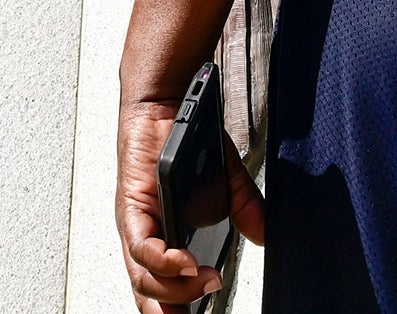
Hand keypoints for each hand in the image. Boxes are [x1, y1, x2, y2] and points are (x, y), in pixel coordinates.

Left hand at [118, 93, 266, 305]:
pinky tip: (186, 263)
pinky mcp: (131, 206)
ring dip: (175, 289)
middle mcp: (144, 237)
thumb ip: (244, 210)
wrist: (167, 103)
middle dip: (175, 311)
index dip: (175, 313)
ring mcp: (135, 224)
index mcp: (163, 238)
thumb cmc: (185, 143)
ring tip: (204, 281)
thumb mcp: (226, 182)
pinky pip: (141, 246)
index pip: (163, 290)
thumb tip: (264, 236)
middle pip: (149, 295)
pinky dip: (164, 261)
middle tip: (206, 302)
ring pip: (143, 278)